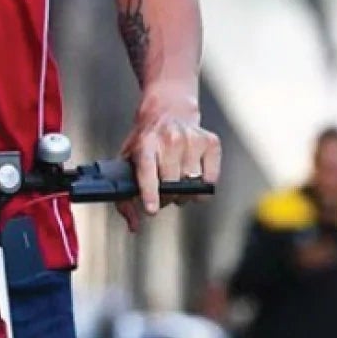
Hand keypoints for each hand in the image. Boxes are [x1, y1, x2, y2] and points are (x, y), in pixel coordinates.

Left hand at [118, 104, 221, 230]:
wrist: (167, 111)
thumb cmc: (145, 143)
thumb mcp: (127, 163)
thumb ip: (125, 198)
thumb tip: (134, 226)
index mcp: (146, 143)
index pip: (148, 170)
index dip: (150, 193)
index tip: (152, 209)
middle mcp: (170, 138)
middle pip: (172, 185)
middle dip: (166, 197)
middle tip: (162, 192)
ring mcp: (192, 139)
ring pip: (192, 186)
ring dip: (184, 193)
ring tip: (176, 181)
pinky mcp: (211, 142)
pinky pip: (210, 180)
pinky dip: (202, 185)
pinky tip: (192, 175)